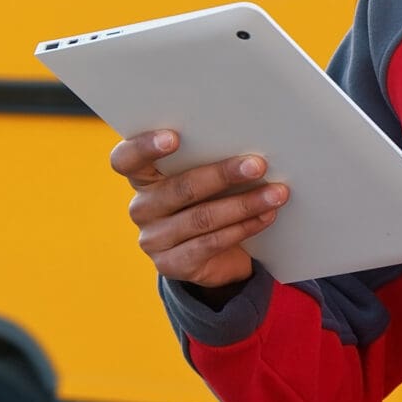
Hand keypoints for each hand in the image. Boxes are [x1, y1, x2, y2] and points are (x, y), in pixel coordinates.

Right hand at [109, 129, 288, 286]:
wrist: (211, 256)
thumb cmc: (209, 201)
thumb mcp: (203, 181)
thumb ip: (209, 162)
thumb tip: (250, 145)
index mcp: (142, 179)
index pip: (125, 160)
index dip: (144, 147)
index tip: (174, 137)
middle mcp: (141, 208)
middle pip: (179, 189)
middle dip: (223, 174)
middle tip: (257, 164)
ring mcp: (154, 240)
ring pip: (201, 218)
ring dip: (244, 204)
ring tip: (277, 193)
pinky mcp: (172, 264)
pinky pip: (211, 243)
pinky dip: (244, 227)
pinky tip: (267, 216)